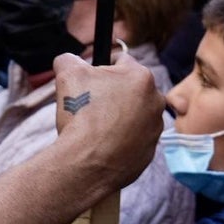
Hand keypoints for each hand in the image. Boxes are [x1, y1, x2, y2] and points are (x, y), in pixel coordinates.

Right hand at [52, 52, 164, 192]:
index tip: (88, 81)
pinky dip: (120, 138)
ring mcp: (155, 128)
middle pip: (128, 88)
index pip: (119, 61)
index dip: (99, 68)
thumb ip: (69, 59)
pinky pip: (133, 137)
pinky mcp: (150, 151)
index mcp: (141, 77)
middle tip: (90, 105)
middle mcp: (155, 101)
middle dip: (110, 93)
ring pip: (133, 113)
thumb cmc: (81, 115)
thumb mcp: (68, 74)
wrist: (87, 164)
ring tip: (94, 127)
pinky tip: (102, 143)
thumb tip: (67, 59)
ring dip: (117, 115)